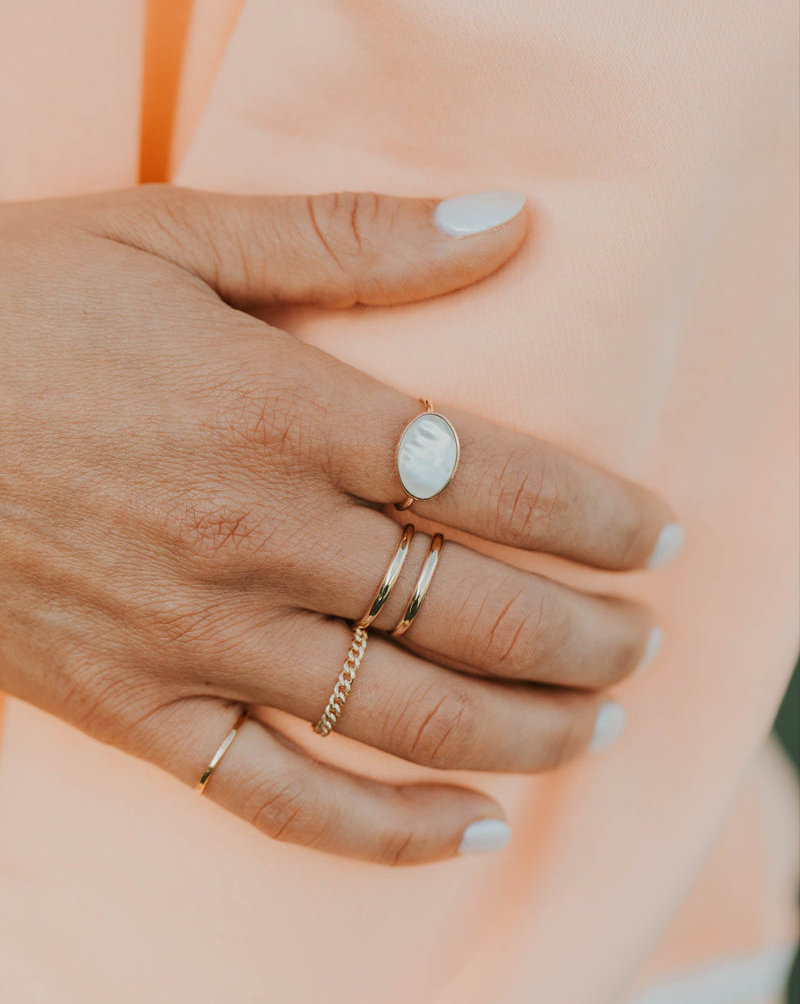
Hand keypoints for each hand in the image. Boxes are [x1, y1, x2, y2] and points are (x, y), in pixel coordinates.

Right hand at [0, 186, 679, 864]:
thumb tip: (505, 220)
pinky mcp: (136, 710)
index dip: (598, 516)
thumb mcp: (177, 236)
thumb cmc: (19, 305)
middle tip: (645, 643)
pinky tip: (464, 829)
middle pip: (469, 611)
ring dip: (523, 731)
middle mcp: (254, 539)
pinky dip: (381, 830)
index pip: (491, 479)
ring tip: (597, 729)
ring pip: (400, 717)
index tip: (660, 538)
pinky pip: (279, 797)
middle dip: (585, 637)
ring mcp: (194, 639)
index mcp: (278, 413)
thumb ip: (350, 234)